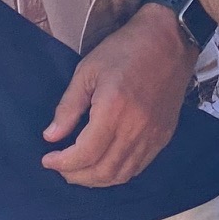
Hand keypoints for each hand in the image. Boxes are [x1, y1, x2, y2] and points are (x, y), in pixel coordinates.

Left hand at [41, 3, 197, 186]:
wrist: (171, 40)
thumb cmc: (126, 49)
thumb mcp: (88, 70)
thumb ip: (68, 106)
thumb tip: (51, 137)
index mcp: (114, 109)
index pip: (85, 154)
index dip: (62, 163)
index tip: (48, 159)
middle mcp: (135, 128)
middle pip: (103, 171)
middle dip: (76, 176)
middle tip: (61, 168)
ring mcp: (153, 135)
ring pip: (122, 175)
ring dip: (97, 179)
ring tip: (80, 170)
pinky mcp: (164, 135)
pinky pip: (139, 167)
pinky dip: (118, 173)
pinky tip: (106, 163)